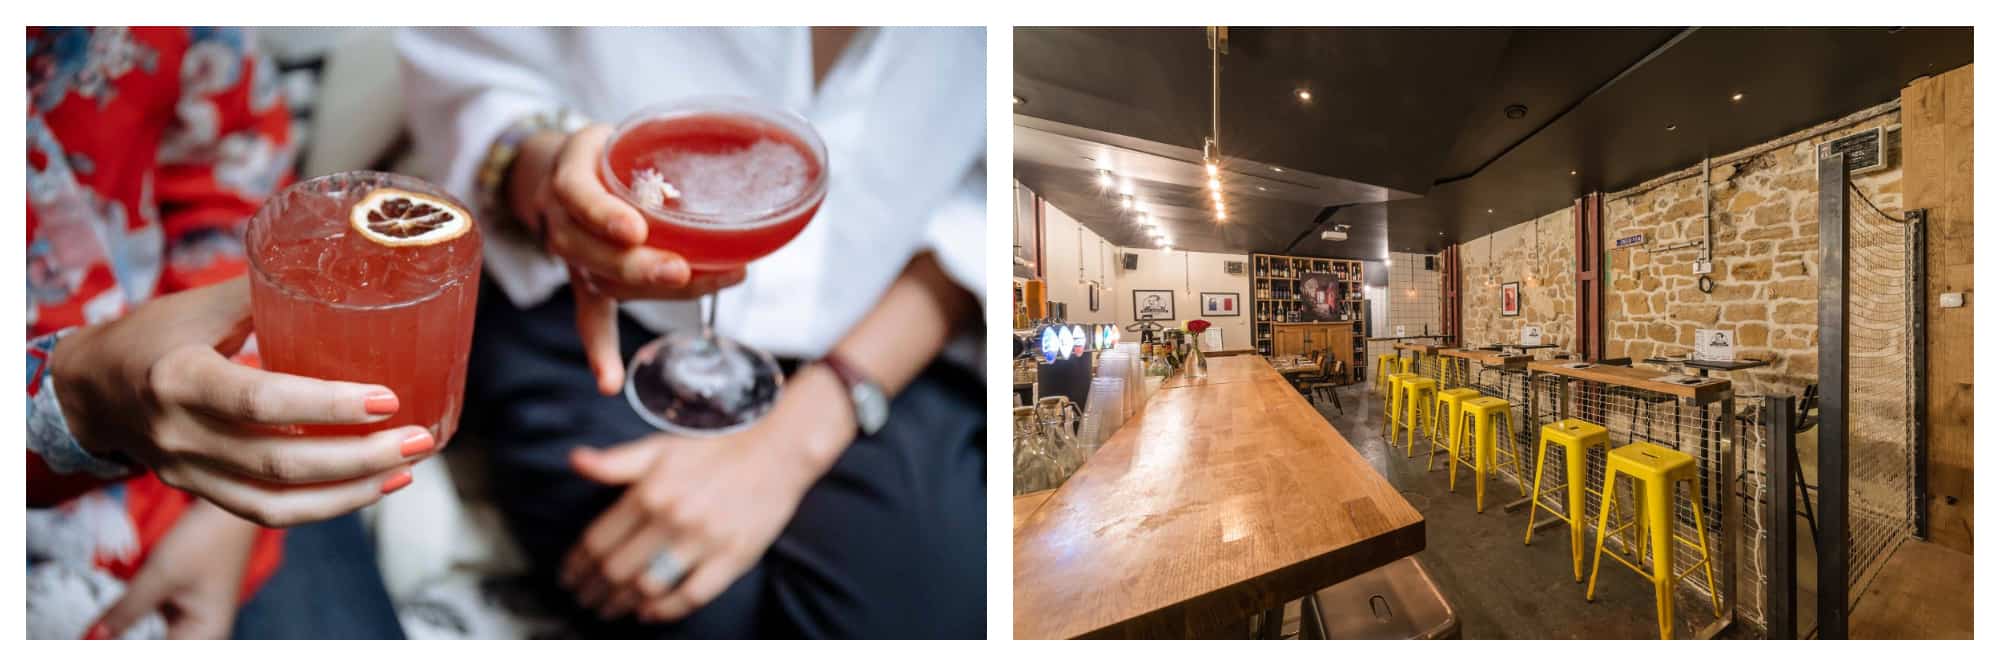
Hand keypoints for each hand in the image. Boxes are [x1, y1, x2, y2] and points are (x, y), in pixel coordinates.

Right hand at [51, 278, 430, 526]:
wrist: (90, 389)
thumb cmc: (156, 335)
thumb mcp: (200, 304)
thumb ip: (268, 288)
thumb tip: (347, 260)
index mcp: (180, 378)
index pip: (260, 400)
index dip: (327, 405)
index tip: (388, 398)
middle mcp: (181, 434)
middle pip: (281, 461)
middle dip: (360, 457)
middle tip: (420, 438)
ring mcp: (190, 473)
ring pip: (280, 502)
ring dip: (354, 490)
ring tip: (410, 464)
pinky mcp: (201, 494)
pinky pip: (270, 513)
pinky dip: (329, 506)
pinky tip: (377, 484)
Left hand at [87, 500, 258, 638]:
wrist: (230, 508)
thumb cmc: (207, 540)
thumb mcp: (159, 576)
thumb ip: (124, 611)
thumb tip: (90, 639)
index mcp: (205, 636)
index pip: (159, 655)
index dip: (119, 646)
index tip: (93, 638)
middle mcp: (201, 634)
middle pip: (155, 646)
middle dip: (122, 636)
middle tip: (93, 631)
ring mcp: (190, 621)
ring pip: (148, 636)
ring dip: (126, 629)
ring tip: (104, 623)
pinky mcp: (181, 606)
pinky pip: (151, 622)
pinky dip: (133, 616)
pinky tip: (117, 614)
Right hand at [508, 125, 744, 393]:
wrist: (557, 172)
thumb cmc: (606, 153)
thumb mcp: (623, 135)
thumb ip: (665, 148)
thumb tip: (741, 164)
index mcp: (569, 176)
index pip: (580, 196)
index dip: (605, 214)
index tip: (636, 227)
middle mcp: (563, 221)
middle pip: (594, 252)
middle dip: (641, 265)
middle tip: (682, 269)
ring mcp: (572, 257)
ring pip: (606, 282)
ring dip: (653, 291)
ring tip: (701, 284)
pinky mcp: (584, 280)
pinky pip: (589, 317)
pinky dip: (600, 349)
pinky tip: (609, 382)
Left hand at [560, 366, 853, 622]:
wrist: (776, 450)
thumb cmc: (716, 448)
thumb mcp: (660, 447)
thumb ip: (616, 462)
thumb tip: (575, 461)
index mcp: (650, 491)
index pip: (598, 539)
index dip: (577, 564)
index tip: (569, 575)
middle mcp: (673, 517)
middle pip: (617, 568)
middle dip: (593, 589)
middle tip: (583, 598)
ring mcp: (703, 540)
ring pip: (648, 586)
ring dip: (621, 604)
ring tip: (607, 609)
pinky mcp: (732, 557)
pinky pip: (691, 595)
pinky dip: (664, 610)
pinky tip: (648, 612)